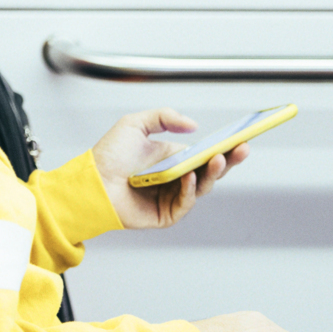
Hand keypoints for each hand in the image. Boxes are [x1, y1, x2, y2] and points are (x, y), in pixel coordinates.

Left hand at [89, 108, 247, 228]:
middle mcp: (177, 178)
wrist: (91, 181)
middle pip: (211, 171)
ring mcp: (173, 196)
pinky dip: (190, 190)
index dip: (225, 147)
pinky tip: (189, 177)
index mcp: (175, 158)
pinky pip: (184, 202)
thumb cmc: (108, 155)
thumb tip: (193, 125)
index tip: (241, 138)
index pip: (206, 154)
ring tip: (217, 158)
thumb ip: (164, 117)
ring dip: (212, 173)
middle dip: (228, 160)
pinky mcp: (166, 214)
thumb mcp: (135, 124)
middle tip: (241, 148)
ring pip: (202, 187)